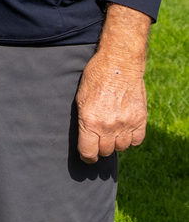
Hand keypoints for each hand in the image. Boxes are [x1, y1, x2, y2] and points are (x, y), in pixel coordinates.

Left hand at [76, 3, 150, 162]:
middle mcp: (109, 126)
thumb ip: (84, 120)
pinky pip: (137, 141)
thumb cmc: (94, 78)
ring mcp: (126, 124)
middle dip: (100, 148)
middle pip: (105, 151)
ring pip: (121, 147)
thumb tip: (85, 138)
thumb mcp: (80, 98)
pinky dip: (131, 138)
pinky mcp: (140, 120)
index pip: (88, 152)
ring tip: (111, 133)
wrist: (118, 64)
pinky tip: (125, 130)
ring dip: (116, 143)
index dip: (87, 157)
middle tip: (98, 141)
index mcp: (90, 121)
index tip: (87, 156)